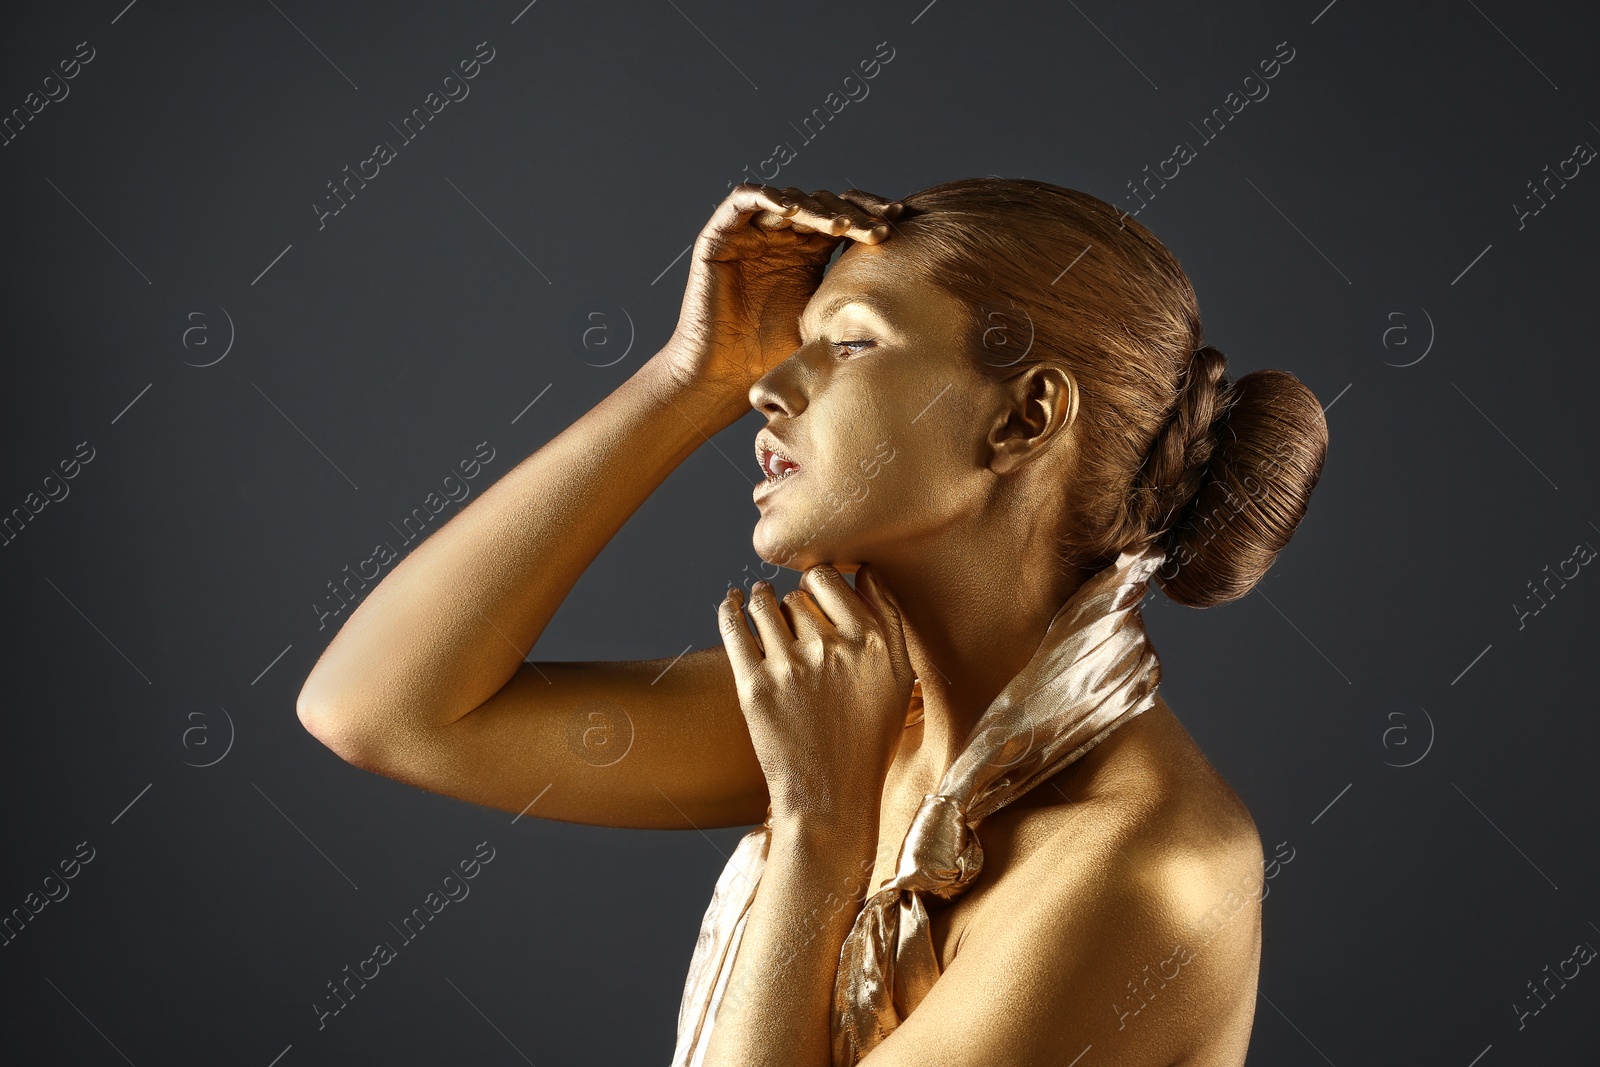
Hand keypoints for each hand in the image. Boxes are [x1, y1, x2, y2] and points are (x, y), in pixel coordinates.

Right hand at [658, 185, 904, 423]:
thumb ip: (854, 299)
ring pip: (790, 198)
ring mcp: (752, 233)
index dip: (870, 215)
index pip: (844, 219)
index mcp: (808, 254)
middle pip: (823, 204)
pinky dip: (767, 197)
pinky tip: (793, 211)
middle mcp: (782, 238)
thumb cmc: (774, 358)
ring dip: (818, 207)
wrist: (724, 375)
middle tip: (879, 227)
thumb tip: (915, 294)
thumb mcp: (828, 322)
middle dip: (854, 211)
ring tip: (843, 226)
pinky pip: (744, 200)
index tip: (900, 224)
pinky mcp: (721, 234)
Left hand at [717, 564, 914, 830]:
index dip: (817, 583)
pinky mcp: (755, 687)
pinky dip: (728, 609)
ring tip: (758, 601)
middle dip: (791, 602)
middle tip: (791, 616)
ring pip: (764, 606)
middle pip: (796, 595)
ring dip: (759, 600)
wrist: (831, 797)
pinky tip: (729, 603)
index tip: (813, 594)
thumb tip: (863, 570)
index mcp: (873, 642)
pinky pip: (734, 629)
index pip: (829, 580)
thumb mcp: (899, 678)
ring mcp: (792, 667)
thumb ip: (889, 619)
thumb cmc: (868, 739)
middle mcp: (834, 648)